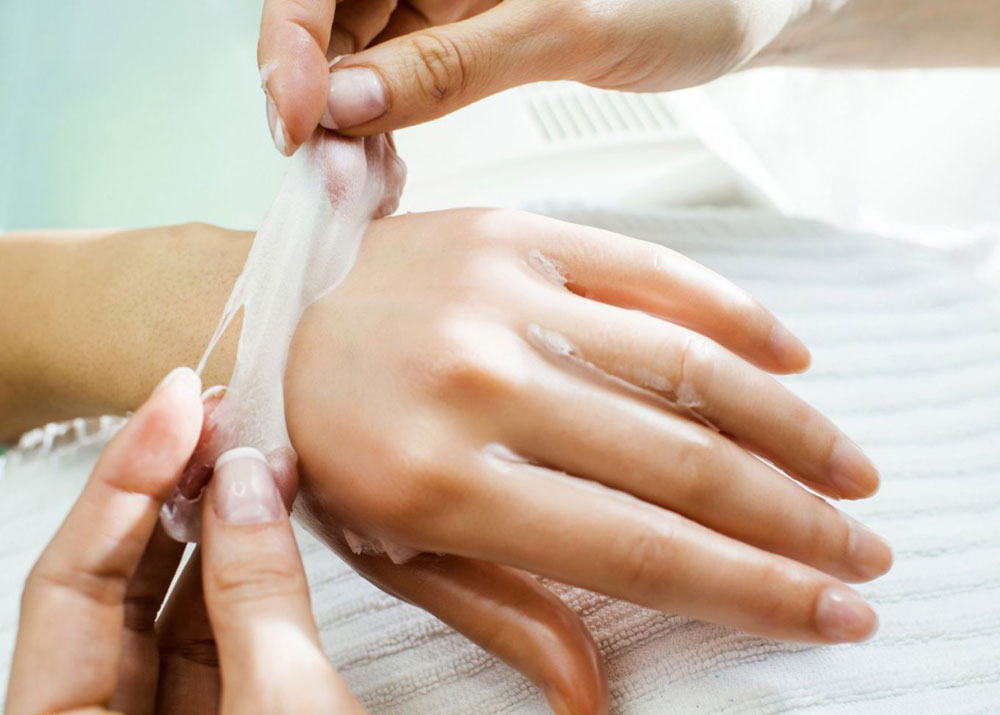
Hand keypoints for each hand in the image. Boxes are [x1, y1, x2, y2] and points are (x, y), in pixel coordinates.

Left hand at [5, 368, 360, 714]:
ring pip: (177, 608)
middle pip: (116, 587)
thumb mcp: (279, 705)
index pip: (68, 585)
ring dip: (219, 525)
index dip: (121, 483)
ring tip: (254, 452)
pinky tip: (274, 515)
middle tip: (214, 415)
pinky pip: (225, 634)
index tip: (175, 404)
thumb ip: (257, 595)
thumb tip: (245, 481)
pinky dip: (252, 573)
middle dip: (167, 491)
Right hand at [257, 0, 804, 145]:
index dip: (291, 47)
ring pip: (359, 59)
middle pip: (329, 22)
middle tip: (333, 176)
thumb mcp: (565, 26)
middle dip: (319, 99)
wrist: (750, 3)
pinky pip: (401, 80)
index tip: (298, 123)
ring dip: (348, 125)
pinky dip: (386, 129)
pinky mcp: (466, 36)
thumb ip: (453, 62)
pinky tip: (389, 169)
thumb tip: (349, 102)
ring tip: (364, 184)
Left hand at [285, 208, 892, 644]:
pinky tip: (789, 357)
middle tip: (861, 550)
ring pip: (690, 366)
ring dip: (790, 427)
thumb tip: (597, 692)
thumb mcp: (388, 549)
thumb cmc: (322, 443)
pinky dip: (735, 316)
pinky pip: (652, 271)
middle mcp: (479, 385)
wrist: (258, 313)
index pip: (638, 549)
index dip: (752, 588)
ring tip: (849, 472)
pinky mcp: (515, 235)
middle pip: (683, 464)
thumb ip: (500, 612)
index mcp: (439, 483)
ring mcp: (501, 297)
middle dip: (793, 520)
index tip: (830, 609)